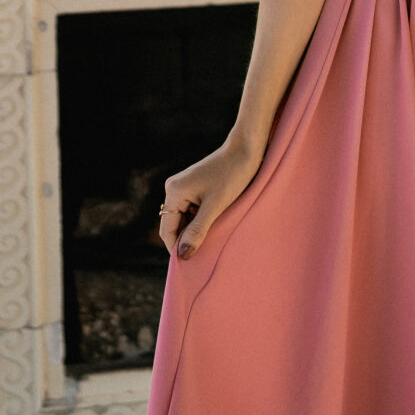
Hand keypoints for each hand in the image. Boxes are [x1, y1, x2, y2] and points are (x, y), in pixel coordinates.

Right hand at [158, 137, 263, 260]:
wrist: (247, 149)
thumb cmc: (233, 174)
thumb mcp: (216, 206)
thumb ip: (198, 230)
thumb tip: (182, 255)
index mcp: (174, 192)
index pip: (167, 230)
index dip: (176, 248)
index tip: (190, 265)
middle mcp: (174, 188)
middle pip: (174, 224)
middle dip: (187, 239)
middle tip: (204, 254)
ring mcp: (184, 186)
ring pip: (184, 218)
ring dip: (195, 229)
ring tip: (213, 237)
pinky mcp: (194, 186)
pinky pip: (192, 210)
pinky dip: (201, 219)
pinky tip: (215, 224)